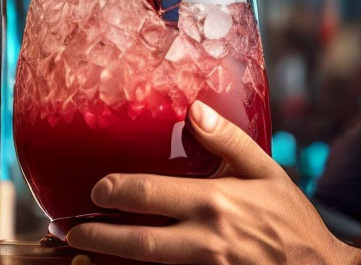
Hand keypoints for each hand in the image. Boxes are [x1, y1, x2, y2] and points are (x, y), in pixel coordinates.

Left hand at [66, 100, 360, 264]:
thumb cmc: (292, 221)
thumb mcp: (267, 172)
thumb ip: (229, 141)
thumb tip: (194, 110)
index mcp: (215, 202)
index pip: (149, 194)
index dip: (114, 190)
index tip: (99, 187)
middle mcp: (203, 240)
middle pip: (134, 240)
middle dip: (95, 233)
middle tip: (68, 227)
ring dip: (106, 259)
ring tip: (79, 251)